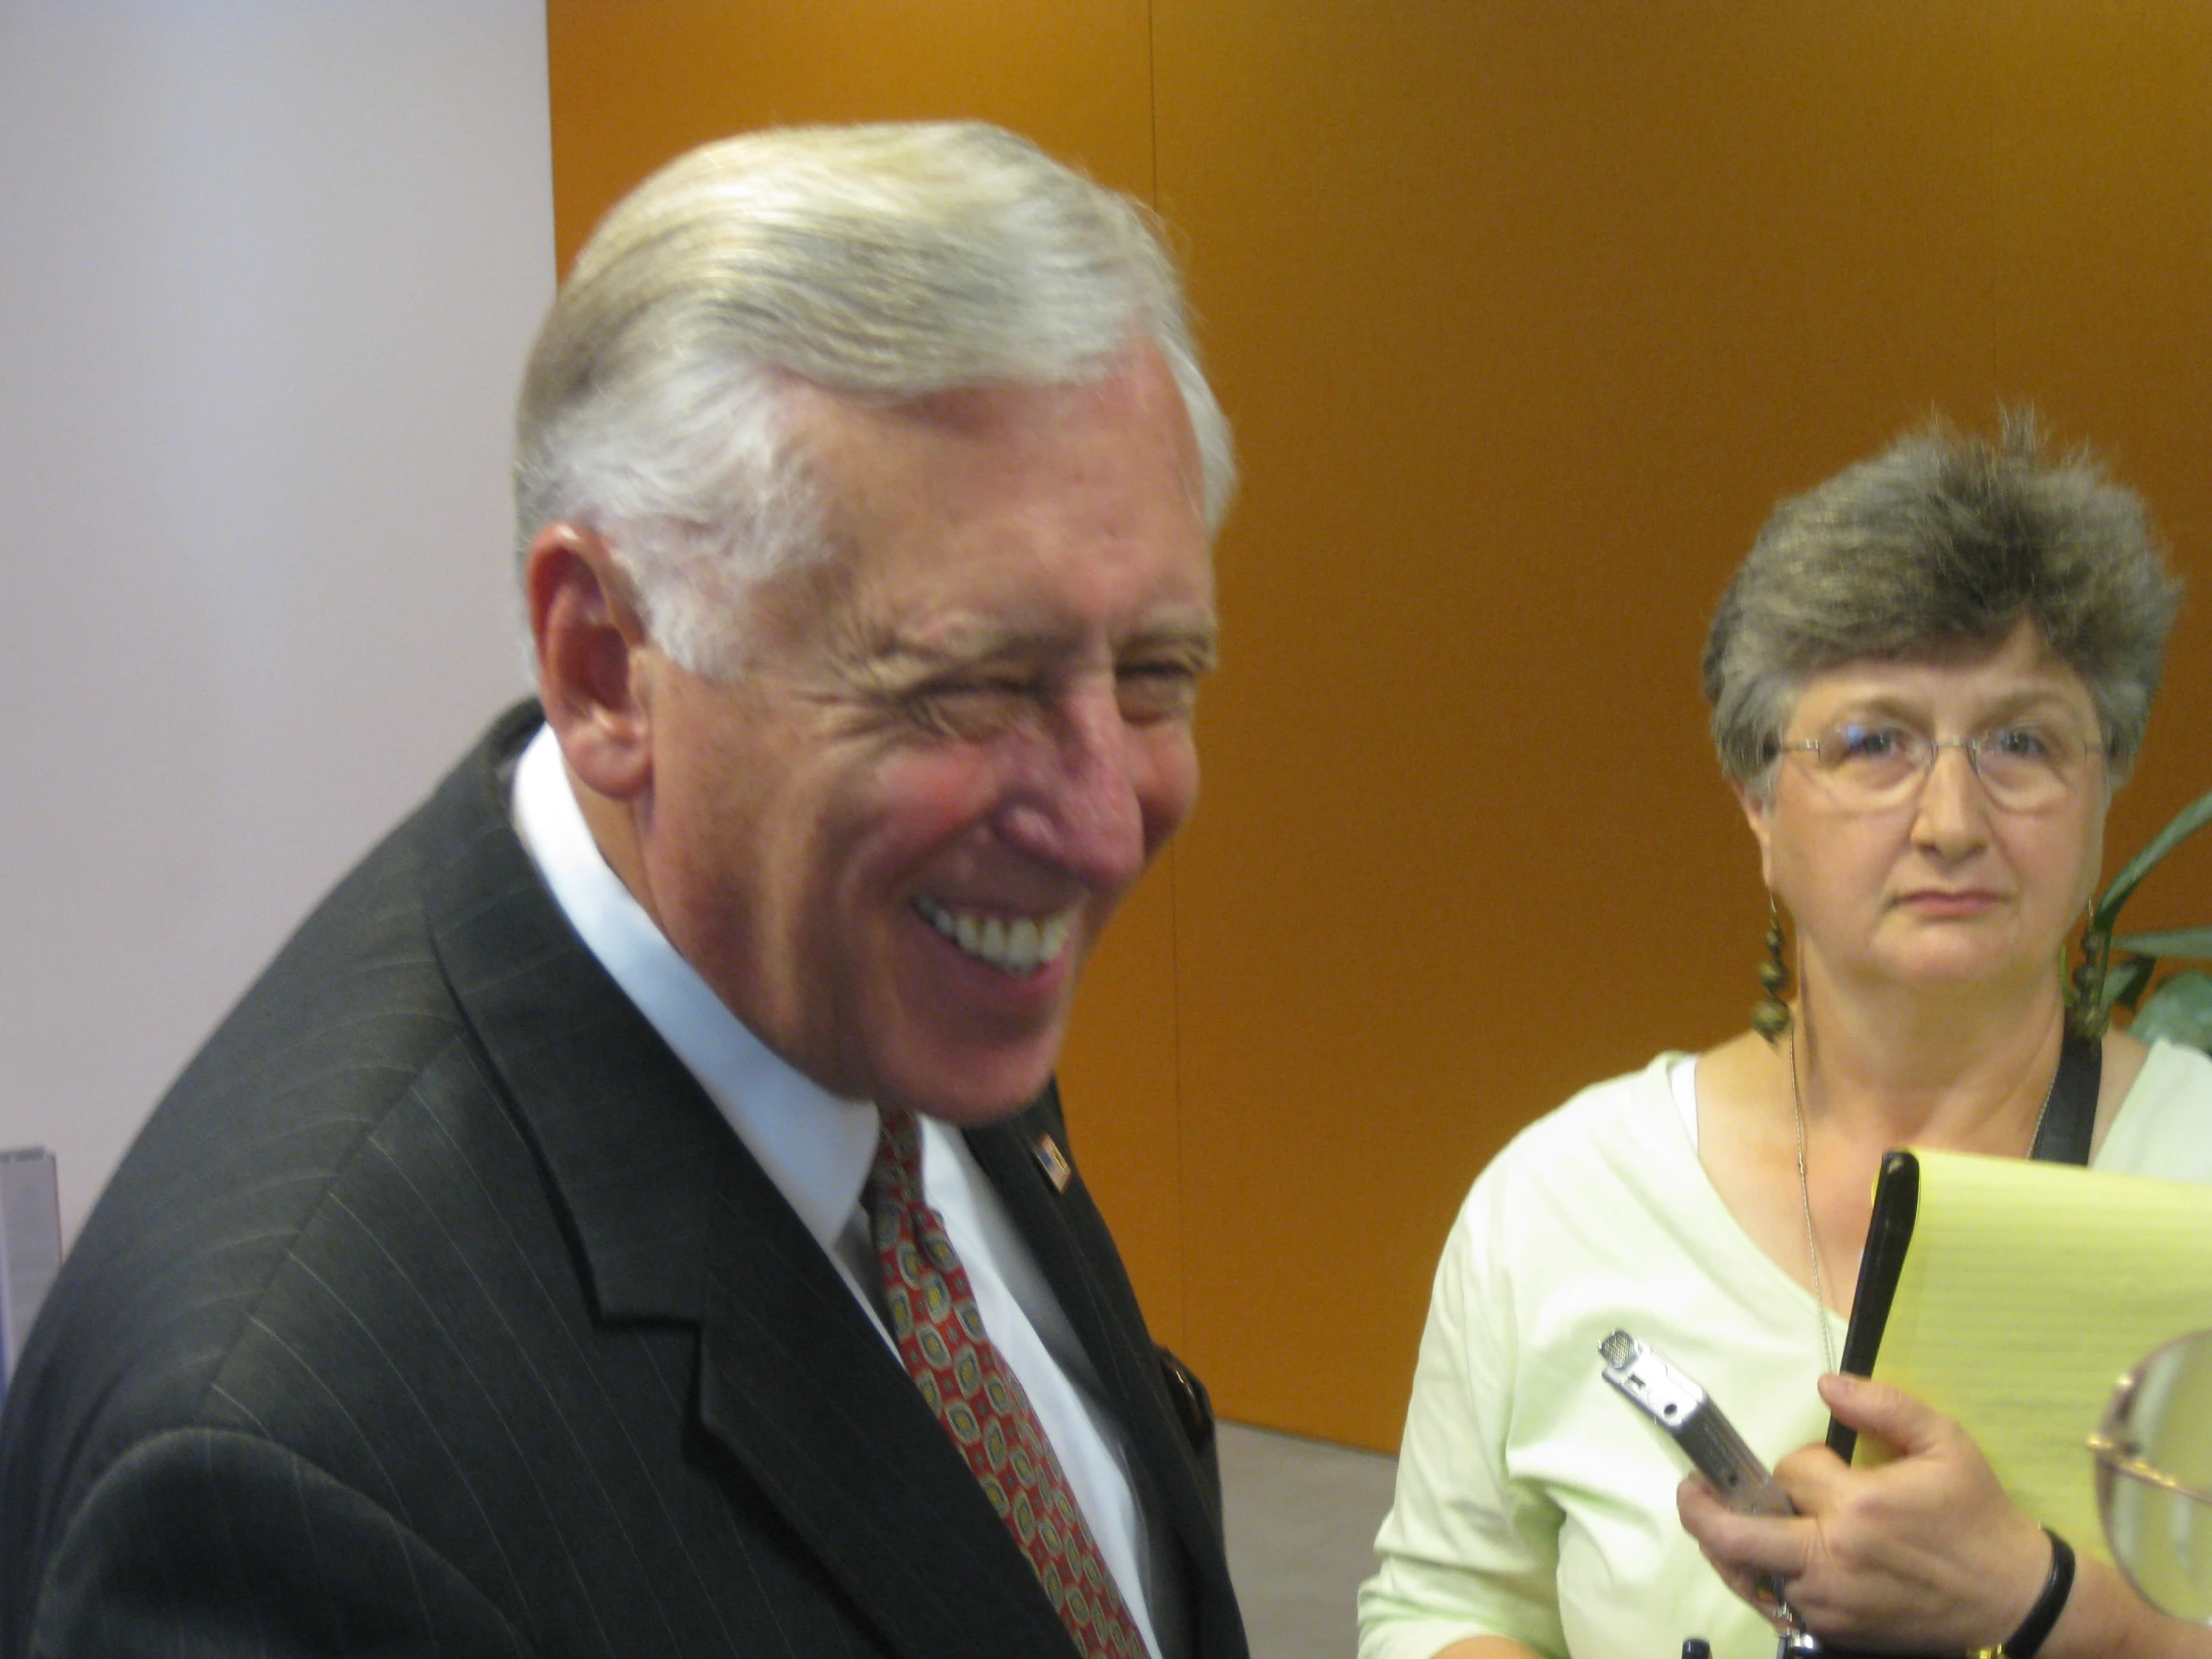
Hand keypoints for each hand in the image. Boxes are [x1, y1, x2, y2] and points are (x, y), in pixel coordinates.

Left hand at [1677, 1373, 2051, 1650]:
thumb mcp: (1945, 1444)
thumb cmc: (1977, 1516)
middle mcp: (1832, 1560)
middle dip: (1700, 1508)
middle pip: (1733, 1537)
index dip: (1797, 1461)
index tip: (1823, 1463)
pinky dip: (1760, 1580)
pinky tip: (1762, 1559)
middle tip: (1693, 1489)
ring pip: (1748, 1575)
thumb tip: (1824, 1384)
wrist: (2013, 1599)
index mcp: (1857, 1508)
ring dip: (1730, 1546)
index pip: (1788, 1472)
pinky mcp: (1835, 1632)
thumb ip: (1883, 1405)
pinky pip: (1776, 1606)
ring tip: (1726, 1520)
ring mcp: (1830, 1604)